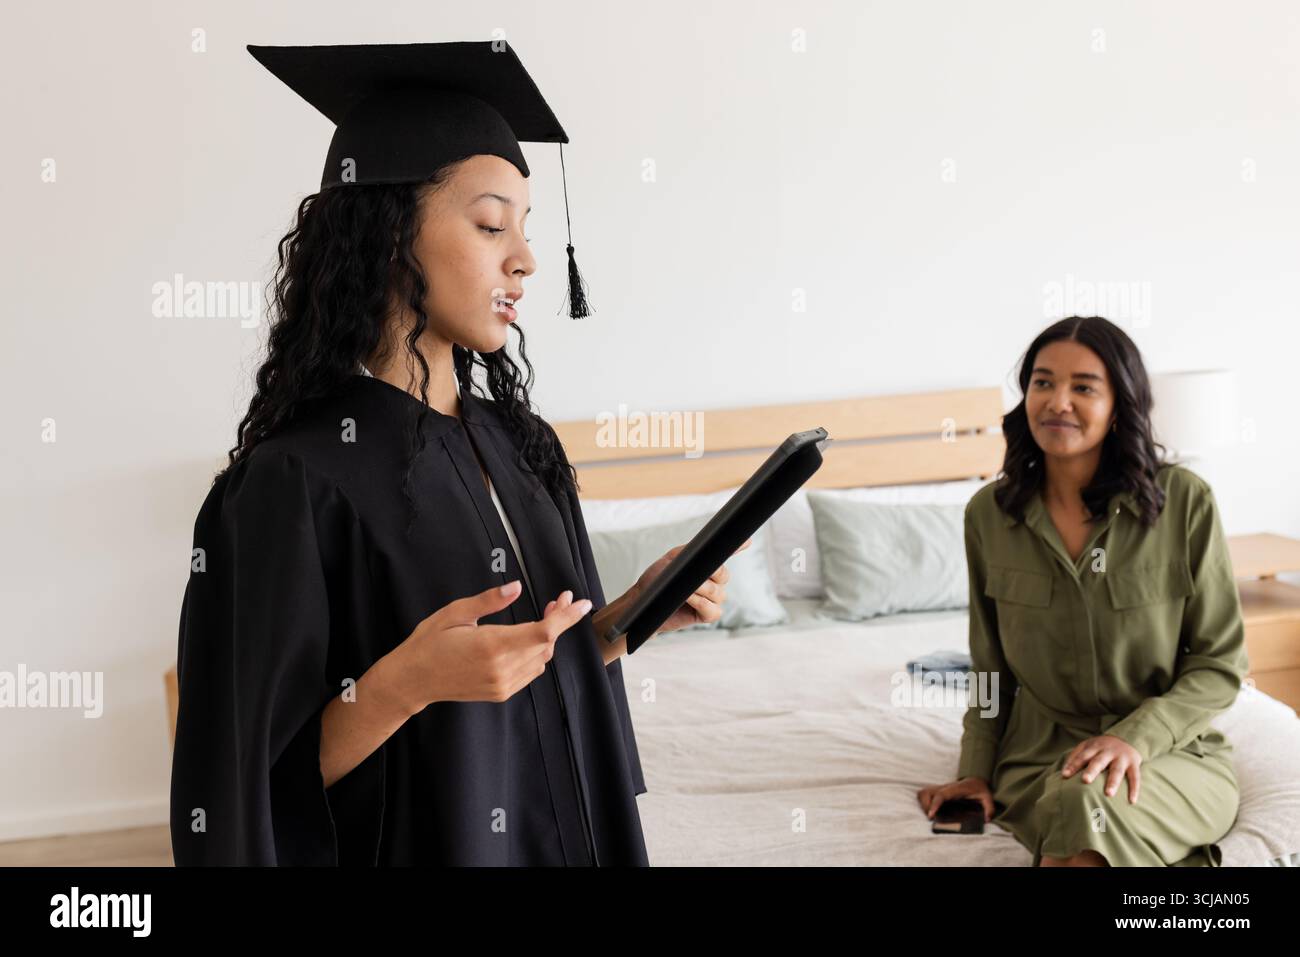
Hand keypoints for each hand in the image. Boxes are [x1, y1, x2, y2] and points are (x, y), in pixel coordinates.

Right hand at [385, 580, 591, 711]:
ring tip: (545, 615)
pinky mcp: (501, 692)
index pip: (543, 631)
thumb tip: (516, 587)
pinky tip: (529, 638)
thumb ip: (490, 601)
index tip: (582, 603)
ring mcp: (502, 684)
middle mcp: (502, 668)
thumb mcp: (456, 612)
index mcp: (492, 645)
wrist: (412, 680)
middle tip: (559, 599)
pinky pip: (531, 671)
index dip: (567, 617)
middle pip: (547, 643)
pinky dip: (537, 653)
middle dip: (559, 620)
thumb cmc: (429, 642)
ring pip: (542, 658)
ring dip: (549, 637)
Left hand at [625, 537, 751, 633]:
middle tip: (694, 574)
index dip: (738, 547)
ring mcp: (711, 600)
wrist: (643, 602)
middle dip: (711, 574)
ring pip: (718, 593)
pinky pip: (713, 610)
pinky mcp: (706, 616)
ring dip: (701, 589)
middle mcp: (713, 583)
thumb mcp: (672, 559)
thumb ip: (690, 552)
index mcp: (706, 567)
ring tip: (685, 588)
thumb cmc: (657, 580)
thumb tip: (708, 545)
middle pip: (723, 575)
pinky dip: (701, 603)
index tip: (747, 540)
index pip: (725, 555)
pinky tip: (688, 598)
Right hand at [917, 777, 994, 822]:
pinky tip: (930, 810)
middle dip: (925, 806)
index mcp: (954, 789)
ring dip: (923, 804)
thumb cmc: (980, 789)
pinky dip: (923, 802)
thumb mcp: (987, 797)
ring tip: (930, 815)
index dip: (934, 805)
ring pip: (922, 792)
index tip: (931, 816)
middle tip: (932, 817)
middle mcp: (944, 788)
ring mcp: (939, 789)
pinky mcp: (937, 791)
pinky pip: (924, 794)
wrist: (975, 780)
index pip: (941, 795)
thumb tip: (987, 819)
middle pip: (926, 793)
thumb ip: (989, 808)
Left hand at [1061, 734, 1141, 803]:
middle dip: (1092, 771)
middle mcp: (1108, 751)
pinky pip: (1135, 778)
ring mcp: (1122, 757)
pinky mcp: (1134, 764)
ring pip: (1117, 770)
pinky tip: (1132, 801)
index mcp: (1095, 746)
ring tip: (1108, 794)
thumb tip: (1063, 774)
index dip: (1073, 765)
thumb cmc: (1101, 748)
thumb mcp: (1088, 746)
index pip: (1082, 756)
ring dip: (1113, 782)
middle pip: (1099, 761)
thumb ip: (1075, 757)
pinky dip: (1134, 789)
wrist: (1127, 737)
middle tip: (1085, 781)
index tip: (1065, 775)